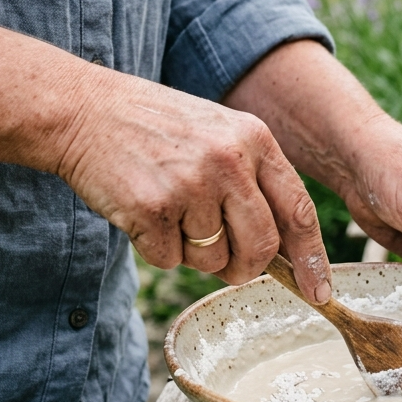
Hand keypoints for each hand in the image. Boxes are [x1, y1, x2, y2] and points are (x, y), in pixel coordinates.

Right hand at [54, 67, 332, 296]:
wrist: (82, 110)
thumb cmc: (154, 128)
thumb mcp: (218, 133)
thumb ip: (252, 181)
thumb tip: (281, 252)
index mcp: (254, 139)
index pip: (298, 210)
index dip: (312, 258)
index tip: (318, 291)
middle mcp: (230, 161)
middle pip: (262, 248)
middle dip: (245, 267)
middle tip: (226, 265)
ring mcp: (192, 185)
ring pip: (213, 260)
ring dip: (192, 252)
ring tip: (169, 210)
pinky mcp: (153, 209)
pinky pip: (170, 260)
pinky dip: (156, 248)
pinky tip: (142, 210)